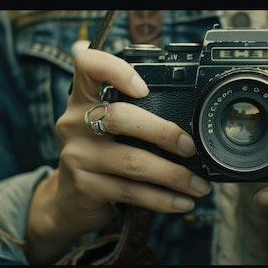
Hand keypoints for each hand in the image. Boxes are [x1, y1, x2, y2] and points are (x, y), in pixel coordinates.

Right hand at [25, 49, 210, 263]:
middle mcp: (75, 122)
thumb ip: (136, 118)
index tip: (144, 88)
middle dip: (163, 133)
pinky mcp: (85, 186)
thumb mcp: (108, 130)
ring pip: (133, 162)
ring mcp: (77, 155)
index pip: (87, 65)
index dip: (115, 69)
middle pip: (121, 117)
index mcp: (84, 99)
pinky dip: (163, 199)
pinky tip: (182, 202)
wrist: (68, 202)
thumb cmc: (101, 156)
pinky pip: (132, 192)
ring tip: (198, 184)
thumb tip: (194, 130)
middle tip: (190, 147)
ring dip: (174, 175)